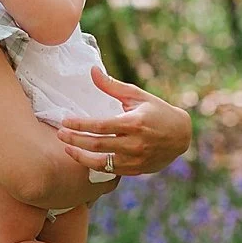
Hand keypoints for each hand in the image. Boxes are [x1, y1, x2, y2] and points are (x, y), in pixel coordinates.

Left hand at [53, 67, 191, 177]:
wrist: (181, 136)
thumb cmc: (157, 111)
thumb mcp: (137, 96)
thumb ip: (112, 86)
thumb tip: (92, 71)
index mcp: (134, 123)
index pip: (100, 125)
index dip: (80, 124)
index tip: (65, 121)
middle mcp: (135, 143)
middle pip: (97, 145)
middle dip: (75, 140)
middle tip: (59, 134)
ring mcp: (135, 159)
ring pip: (101, 162)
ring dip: (81, 156)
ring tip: (67, 148)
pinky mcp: (136, 170)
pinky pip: (110, 171)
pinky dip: (94, 165)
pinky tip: (83, 157)